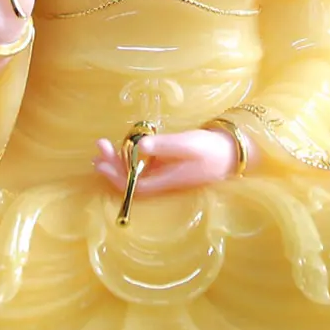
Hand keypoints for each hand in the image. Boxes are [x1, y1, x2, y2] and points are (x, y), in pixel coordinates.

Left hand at [93, 129, 240, 195]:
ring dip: (119, 159)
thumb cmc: (210, 149)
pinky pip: (143, 164)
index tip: (102, 162)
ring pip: (136, 171)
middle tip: (99, 147)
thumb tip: (139, 145)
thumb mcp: (187, 144)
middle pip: (132, 180)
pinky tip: (125, 146)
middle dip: (113, 165)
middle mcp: (162, 181)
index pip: (135, 186)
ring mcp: (164, 174)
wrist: (230, 152)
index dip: (117, 177)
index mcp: (166, 181)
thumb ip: (164, 145)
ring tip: (103, 146)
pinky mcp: (167, 166)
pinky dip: (131, 155)